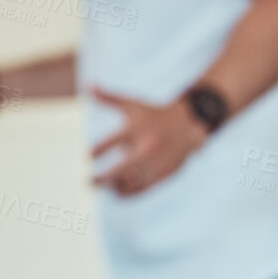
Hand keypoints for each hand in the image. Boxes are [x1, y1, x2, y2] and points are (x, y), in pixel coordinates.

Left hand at [89, 86, 208, 195]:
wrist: (190, 124)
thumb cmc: (154, 114)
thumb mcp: (132, 104)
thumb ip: (109, 98)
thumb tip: (89, 85)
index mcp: (136, 129)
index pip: (110, 143)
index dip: (95, 152)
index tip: (88, 156)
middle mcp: (147, 147)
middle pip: (121, 169)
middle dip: (102, 178)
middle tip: (87, 182)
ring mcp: (158, 162)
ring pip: (133, 182)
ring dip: (114, 187)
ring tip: (103, 187)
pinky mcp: (167, 173)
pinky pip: (146, 188)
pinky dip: (130, 193)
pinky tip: (117, 193)